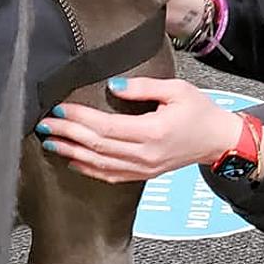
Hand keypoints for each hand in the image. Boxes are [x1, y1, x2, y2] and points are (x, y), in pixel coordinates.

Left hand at [36, 77, 244, 182]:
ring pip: (99, 164)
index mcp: (152, 132)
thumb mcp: (176, 90)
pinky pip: (110, 176)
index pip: (106, 127)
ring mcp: (143, 168)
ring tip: (50, 143)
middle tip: (45, 124)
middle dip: (67, 135)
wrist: (218, 140)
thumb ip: (143, 87)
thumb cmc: (200, 112)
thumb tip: (113, 87)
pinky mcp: (144, 174)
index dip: (79, 119)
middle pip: (97, 146)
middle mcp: (145, 155)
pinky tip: (72, 162)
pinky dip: (88, 170)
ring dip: (71, 153)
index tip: (60, 109)